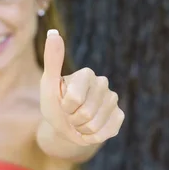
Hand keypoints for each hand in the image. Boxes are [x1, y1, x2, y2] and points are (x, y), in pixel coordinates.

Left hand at [40, 30, 124, 145]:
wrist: (64, 125)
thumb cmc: (54, 102)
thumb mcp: (48, 84)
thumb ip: (52, 60)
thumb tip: (53, 33)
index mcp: (87, 74)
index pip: (75, 99)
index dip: (64, 107)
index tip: (62, 103)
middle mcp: (103, 83)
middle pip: (85, 113)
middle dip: (73, 119)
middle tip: (70, 113)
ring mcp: (113, 100)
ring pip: (94, 125)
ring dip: (81, 128)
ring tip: (78, 120)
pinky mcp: (119, 116)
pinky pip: (106, 132)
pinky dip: (92, 136)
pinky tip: (89, 128)